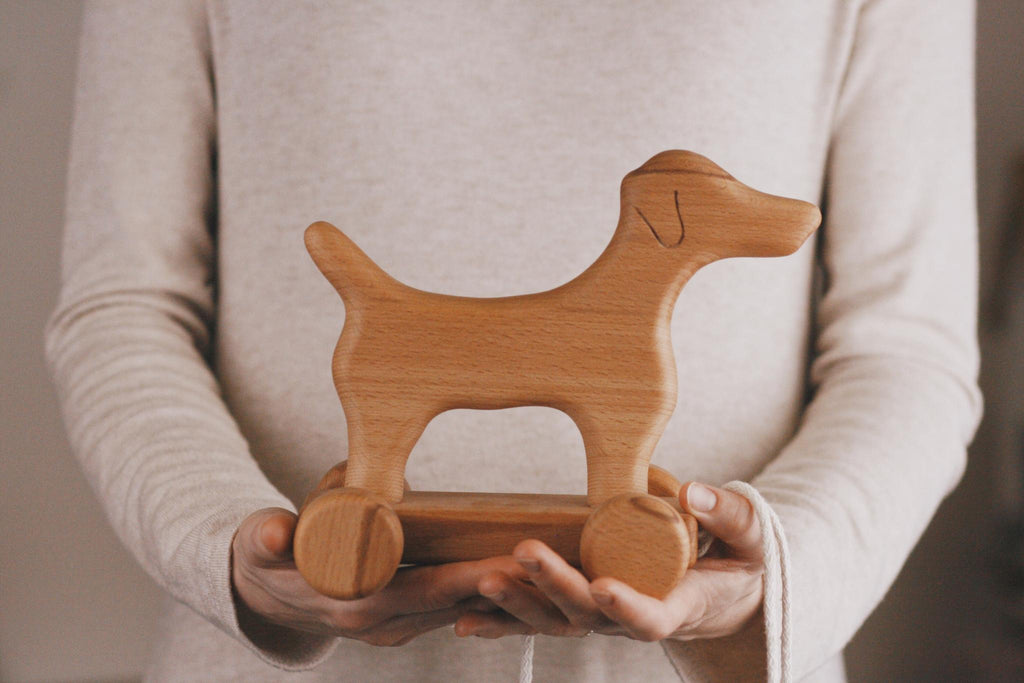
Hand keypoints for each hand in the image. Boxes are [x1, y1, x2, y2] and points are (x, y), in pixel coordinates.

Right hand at [231, 508, 525, 646]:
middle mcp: (382, 623)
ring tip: (550, 564)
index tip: (513, 560)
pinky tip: (518, 576)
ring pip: (460, 608)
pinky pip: (450, 608)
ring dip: (503, 592)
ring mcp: (394, 626)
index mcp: (356, 604)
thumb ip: (265, 538)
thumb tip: (268, 534)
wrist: (261, 593)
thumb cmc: (266, 559)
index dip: (470, 575)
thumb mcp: (259, 546)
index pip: (427, 590)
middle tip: (555, 559)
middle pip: (457, 601)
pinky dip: (484, 595)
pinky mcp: (402, 619)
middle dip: (506, 584)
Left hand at [454, 482, 763, 641]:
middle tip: (523, 555)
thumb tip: (695, 489)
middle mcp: (633, 617)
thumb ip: (728, 516)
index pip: (650, 617)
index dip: (627, 606)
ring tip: (481, 581)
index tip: (603, 586)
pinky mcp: (584, 609)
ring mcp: (604, 616)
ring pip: (557, 620)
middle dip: (555, 587)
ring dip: (518, 604)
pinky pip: (542, 621)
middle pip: (589, 615)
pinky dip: (505, 622)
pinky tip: (466, 618)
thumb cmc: (740, 564)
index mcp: (679, 607)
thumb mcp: (751, 540)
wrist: (727, 594)